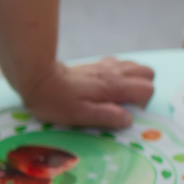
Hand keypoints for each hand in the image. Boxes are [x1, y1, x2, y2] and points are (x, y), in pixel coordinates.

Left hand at [21, 57, 154, 129]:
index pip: (147, 89)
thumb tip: (128, 120)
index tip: (124, 113)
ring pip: (135, 66)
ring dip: (134, 80)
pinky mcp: (95, 64)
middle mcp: (114, 72)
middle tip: (124, 104)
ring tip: (117, 95)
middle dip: (142, 90)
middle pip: (147, 74)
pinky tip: (106, 85)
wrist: (37, 78)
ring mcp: (105, 66)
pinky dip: (120, 73)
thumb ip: (107, 117)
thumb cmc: (55, 101)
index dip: (142, 104)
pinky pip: (119, 64)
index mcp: (113, 86)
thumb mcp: (80, 116)